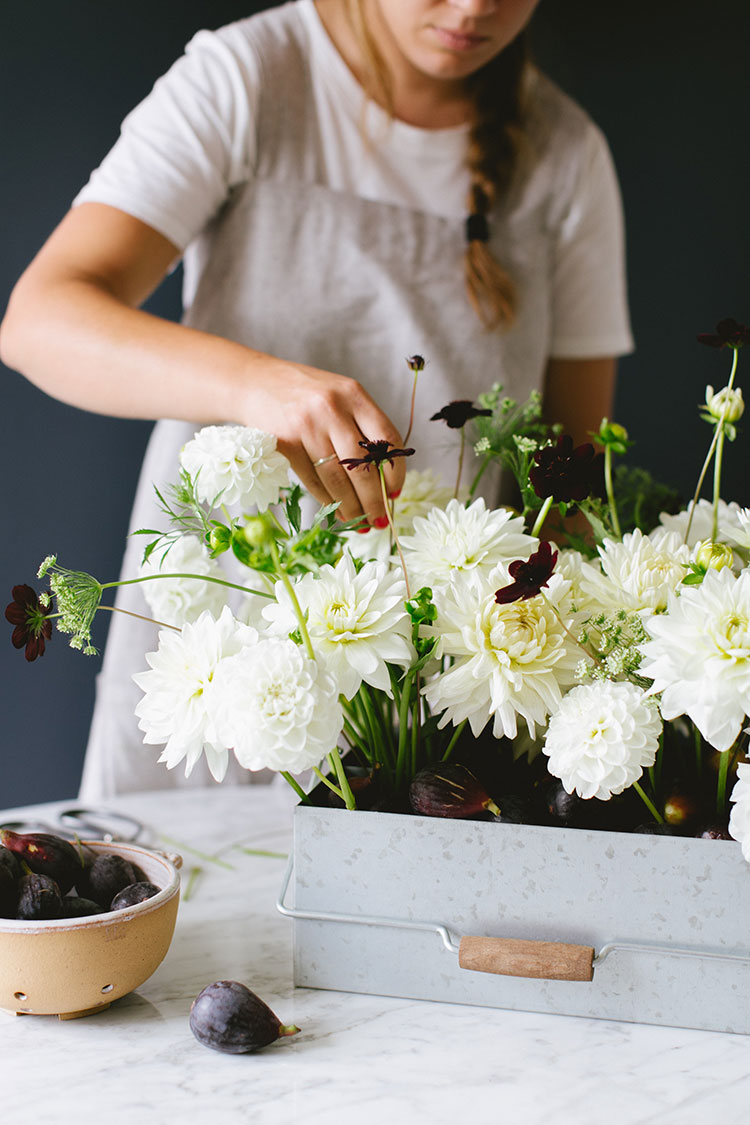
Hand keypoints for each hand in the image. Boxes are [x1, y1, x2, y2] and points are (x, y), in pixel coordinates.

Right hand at [240, 359, 406, 524]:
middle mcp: (332, 408)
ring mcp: (307, 425)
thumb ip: (362, 427)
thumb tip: (385, 479)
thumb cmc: (305, 394)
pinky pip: (312, 480)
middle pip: (363, 466)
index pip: (387, 439)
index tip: (394, 494)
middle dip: (375, 500)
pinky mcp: (285, 443)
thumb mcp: (340, 396)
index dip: (395, 472)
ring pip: (337, 478)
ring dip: (351, 507)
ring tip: (359, 522)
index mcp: (353, 394)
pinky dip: (327, 499)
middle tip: (379, 520)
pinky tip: (336, 509)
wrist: (255, 382)